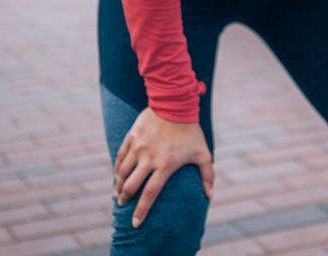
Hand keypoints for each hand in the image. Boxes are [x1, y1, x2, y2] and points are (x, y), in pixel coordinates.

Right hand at [114, 106, 213, 227]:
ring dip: (119, 184)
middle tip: (122, 204)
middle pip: (131, 186)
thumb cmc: (190, 130)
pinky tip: (117, 174)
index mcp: (165, 165)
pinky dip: (117, 167)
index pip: (150, 194)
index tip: (136, 223)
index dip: (142, 211)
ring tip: (118, 192)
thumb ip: (207, 174)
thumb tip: (209, 195)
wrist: (175, 103)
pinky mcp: (132, 136)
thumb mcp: (202, 152)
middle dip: (125, 198)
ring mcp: (139, 147)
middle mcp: (149, 158)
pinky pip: (120, 156)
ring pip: (123, 172)